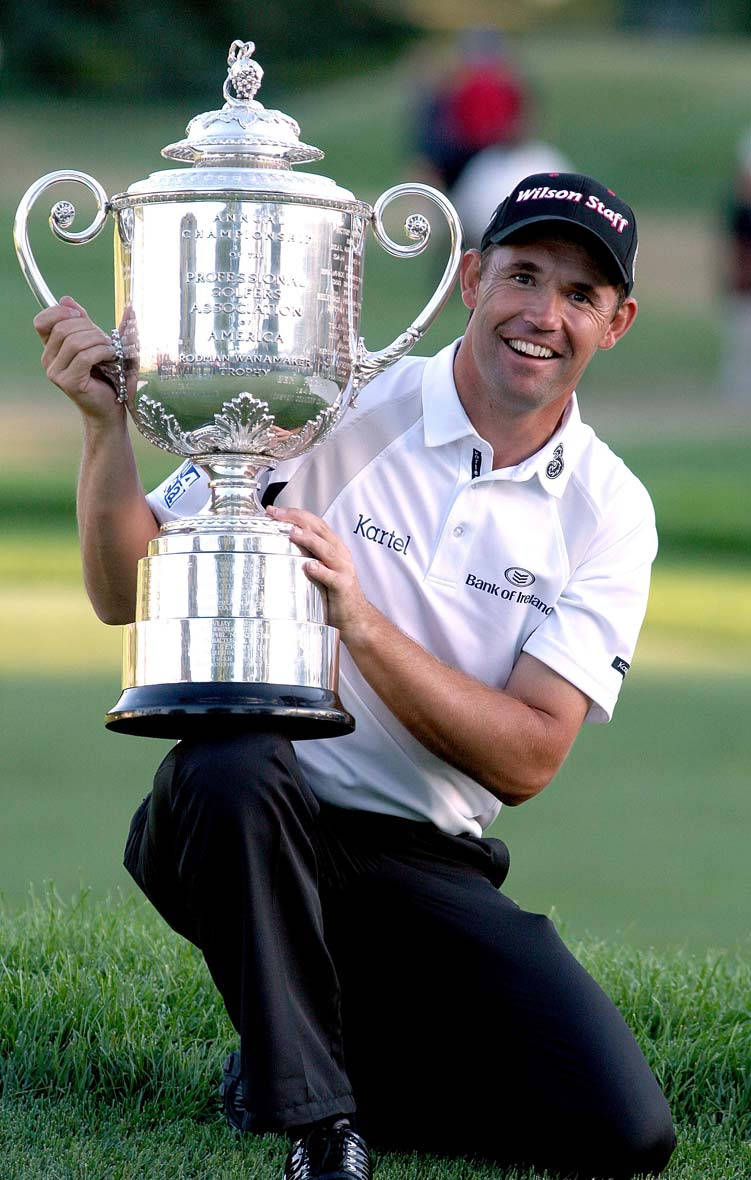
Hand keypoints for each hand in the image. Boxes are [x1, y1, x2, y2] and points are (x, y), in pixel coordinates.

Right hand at [33, 296, 123, 421]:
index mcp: (51, 348)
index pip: (42, 321)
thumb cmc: (105, 375)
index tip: (81, 316)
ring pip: (74, 341)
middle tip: (106, 339)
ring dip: (99, 340)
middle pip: (63, 328)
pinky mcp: (69, 382)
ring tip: (111, 349)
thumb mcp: (94, 342)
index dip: (60, 312)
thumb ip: (83, 322)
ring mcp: (56, 372)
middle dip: (89, 328)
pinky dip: (102, 352)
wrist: (110, 407)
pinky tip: (111, 356)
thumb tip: (67, 299)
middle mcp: (48, 360)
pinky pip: (84, 356)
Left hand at [266, 505, 377, 645]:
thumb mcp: (320, 570)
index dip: (295, 514)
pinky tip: (309, 566)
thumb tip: (278, 546)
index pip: (314, 523)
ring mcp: (343, 569)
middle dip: (297, 519)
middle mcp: (340, 554)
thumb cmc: (334, 594)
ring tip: (291, 532)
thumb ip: (305, 556)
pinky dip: (320, 570)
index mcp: (333, 547)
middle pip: (319, 529)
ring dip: (308, 539)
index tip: (274, 510)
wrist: (356, 618)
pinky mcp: (343, 586)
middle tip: (276, 514)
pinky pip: (332, 577)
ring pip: (325, 549)